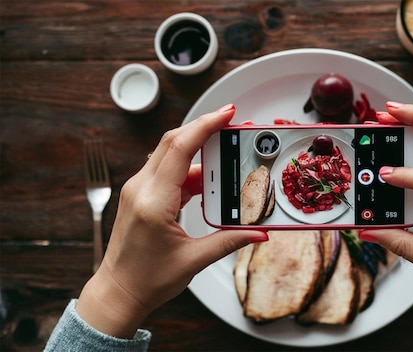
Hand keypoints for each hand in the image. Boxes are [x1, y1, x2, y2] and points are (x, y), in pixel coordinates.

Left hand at [76, 104, 267, 337]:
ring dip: (199, 150)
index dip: (206, 125)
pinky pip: (167, 171)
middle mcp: (141, 189)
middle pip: (174, 141)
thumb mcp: (194, 260)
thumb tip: (259, 232)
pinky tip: (208, 180)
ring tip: (227, 154)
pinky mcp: (140, 195)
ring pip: (170, 154)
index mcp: (154, 202)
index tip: (227, 113)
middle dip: (205, 128)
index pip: (180, 149)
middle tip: (233, 125)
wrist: (118, 292)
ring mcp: (138, 190)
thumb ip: (230, 241)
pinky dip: (190, 169)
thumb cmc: (148, 280)